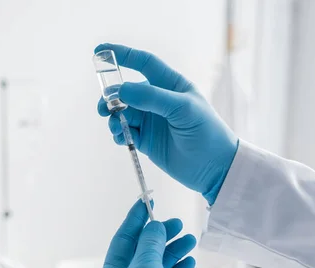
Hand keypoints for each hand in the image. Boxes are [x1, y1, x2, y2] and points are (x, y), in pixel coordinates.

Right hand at [95, 43, 238, 204]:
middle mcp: (158, 100)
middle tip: (103, 108)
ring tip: (115, 127)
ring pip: (122, 113)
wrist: (215, 168)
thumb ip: (151, 97)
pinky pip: (124, 132)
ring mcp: (151, 121)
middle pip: (126, 91)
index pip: (144, 63)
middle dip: (111, 97)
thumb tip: (120, 90)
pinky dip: (118, 134)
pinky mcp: (146, 141)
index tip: (100, 51)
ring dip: (113, 118)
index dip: (123, 55)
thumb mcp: (183, 109)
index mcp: (171, 85)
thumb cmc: (206, 132)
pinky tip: (121, 139)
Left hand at [96, 201, 205, 267]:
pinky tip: (189, 258)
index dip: (135, 219)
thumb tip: (154, 225)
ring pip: (158, 263)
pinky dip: (179, 266)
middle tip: (178, 223)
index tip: (148, 199)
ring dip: (173, 249)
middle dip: (160, 235)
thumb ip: (149, 244)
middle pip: (142, 250)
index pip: (122, 240)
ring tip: (190, 238)